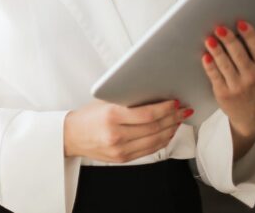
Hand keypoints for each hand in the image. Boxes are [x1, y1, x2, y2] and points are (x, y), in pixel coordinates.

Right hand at [63, 99, 189, 162]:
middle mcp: (116, 135)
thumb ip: (126, 101)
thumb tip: (153, 95)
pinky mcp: (123, 158)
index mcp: (111, 116)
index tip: (174, 102)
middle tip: (183, 109)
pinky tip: (167, 132)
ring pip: (155, 141)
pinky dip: (162, 141)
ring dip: (171, 130)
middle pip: (154, 128)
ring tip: (178, 120)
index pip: (146, 115)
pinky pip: (149, 150)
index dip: (164, 109)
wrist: (71, 135)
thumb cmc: (87, 116)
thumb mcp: (104, 102)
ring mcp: (120, 149)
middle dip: (172, 118)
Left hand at [202, 20, 254, 140]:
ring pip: (225, 64)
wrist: (254, 118)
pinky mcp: (224, 93)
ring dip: (216, 50)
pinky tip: (205, 56)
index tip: (240, 23)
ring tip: (209, 39)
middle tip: (219, 28)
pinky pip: (215, 76)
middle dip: (228, 40)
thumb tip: (242, 33)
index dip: (249, 35)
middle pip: (239, 54)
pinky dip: (209, 66)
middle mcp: (254, 78)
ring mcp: (238, 86)